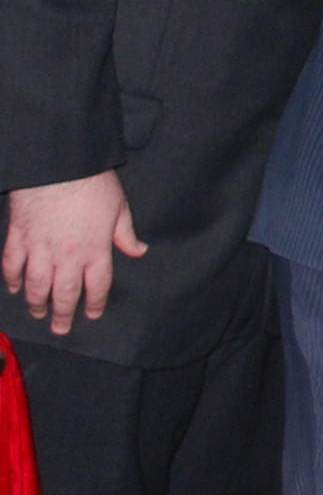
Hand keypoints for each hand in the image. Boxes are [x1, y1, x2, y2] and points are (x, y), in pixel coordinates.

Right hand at [2, 171, 147, 333]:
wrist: (60, 166)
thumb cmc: (92, 184)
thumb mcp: (120, 208)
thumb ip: (126, 234)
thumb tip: (139, 250)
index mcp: (96, 249)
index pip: (97, 286)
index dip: (96, 303)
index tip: (93, 313)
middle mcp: (68, 255)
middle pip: (64, 294)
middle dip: (63, 314)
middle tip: (61, 328)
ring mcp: (40, 248)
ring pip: (36, 286)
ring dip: (36, 303)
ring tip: (39, 313)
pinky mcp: (19, 237)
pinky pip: (12, 265)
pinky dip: (12, 279)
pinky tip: (14, 288)